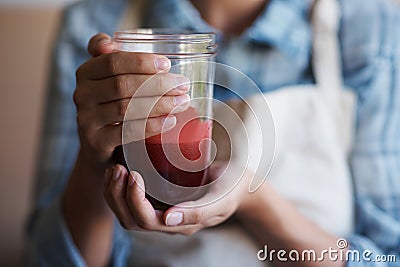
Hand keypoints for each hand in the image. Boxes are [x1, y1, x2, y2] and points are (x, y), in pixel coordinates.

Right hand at [73, 33, 190, 169]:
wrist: (98, 145)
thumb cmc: (112, 104)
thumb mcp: (110, 79)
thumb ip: (113, 58)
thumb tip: (110, 41)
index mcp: (86, 72)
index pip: (113, 61)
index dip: (141, 62)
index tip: (167, 65)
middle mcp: (82, 94)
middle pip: (122, 85)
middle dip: (158, 84)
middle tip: (183, 86)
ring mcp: (87, 120)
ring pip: (126, 108)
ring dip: (160, 104)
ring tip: (182, 102)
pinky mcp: (96, 142)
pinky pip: (127, 132)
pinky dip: (152, 125)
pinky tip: (170, 121)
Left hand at [103, 162, 250, 234]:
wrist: (239, 182)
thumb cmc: (232, 188)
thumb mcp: (220, 199)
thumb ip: (198, 211)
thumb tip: (167, 219)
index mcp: (181, 225)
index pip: (146, 220)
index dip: (134, 200)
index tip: (133, 173)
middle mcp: (168, 221)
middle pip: (130, 219)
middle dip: (117, 195)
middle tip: (117, 168)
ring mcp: (163, 208)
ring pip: (127, 211)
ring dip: (115, 191)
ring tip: (115, 167)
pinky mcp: (161, 196)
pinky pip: (133, 197)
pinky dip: (122, 185)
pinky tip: (122, 165)